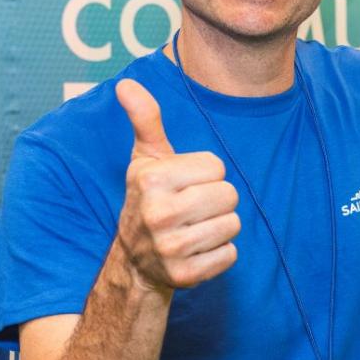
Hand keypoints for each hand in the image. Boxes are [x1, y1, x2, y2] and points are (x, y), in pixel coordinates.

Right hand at [114, 79, 240, 292]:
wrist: (136, 259)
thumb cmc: (149, 197)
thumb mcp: (146, 158)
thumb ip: (144, 119)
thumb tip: (126, 83)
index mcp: (153, 179)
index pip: (217, 167)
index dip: (206, 174)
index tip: (185, 184)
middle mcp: (159, 214)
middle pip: (229, 195)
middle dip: (218, 200)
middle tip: (193, 208)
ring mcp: (171, 248)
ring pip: (233, 225)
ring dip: (220, 226)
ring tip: (195, 228)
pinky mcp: (185, 276)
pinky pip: (231, 255)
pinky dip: (220, 253)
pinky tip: (197, 251)